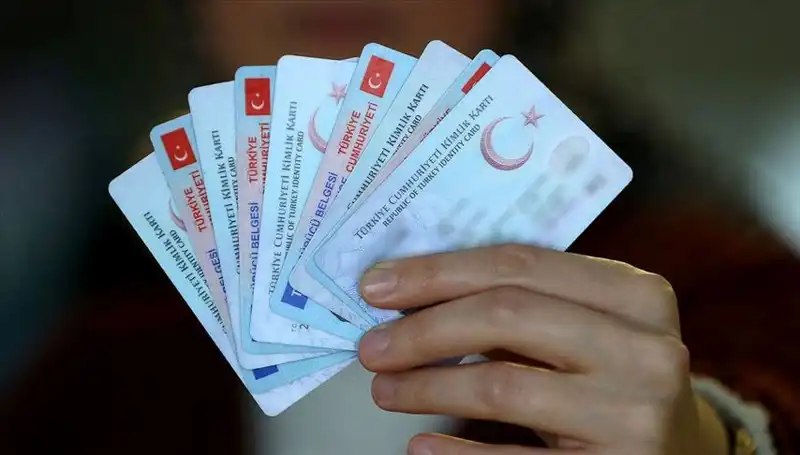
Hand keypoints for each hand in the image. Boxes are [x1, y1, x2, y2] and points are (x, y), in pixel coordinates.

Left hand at [357, 244, 727, 454]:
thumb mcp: (585, 325)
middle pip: (507, 315)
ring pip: (502, 386)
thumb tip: (411, 296)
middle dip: (425, 328)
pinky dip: (460, 454)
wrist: (678, 449)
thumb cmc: (612, 373)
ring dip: (428, 386)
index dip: (437, 272)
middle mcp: (645, 349)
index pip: (518, 265)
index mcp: (635, 293)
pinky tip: (421, 444)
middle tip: (372, 346)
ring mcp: (635, 413)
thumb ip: (522, 302)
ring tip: (385, 389)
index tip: (378, 286)